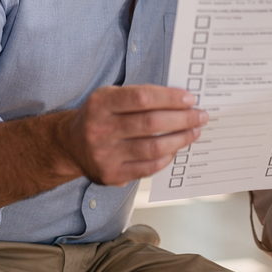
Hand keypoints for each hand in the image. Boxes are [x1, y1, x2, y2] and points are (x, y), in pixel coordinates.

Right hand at [59, 85, 207, 185]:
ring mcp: (105, 154)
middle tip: (200, 116)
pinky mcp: (111, 175)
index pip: (142, 97)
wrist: (70, 145)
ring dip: (180, 139)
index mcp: (101, 103)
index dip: (170, 98)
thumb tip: (181, 101)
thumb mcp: (110, 97)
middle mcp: (100, 129)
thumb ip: (139, 97)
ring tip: (194, 132)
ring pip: (152, 148)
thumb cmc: (100, 116)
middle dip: (182, 119)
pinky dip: (166, 157)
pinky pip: (147, 167)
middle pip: (150, 123)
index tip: (190, 99)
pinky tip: (175, 149)